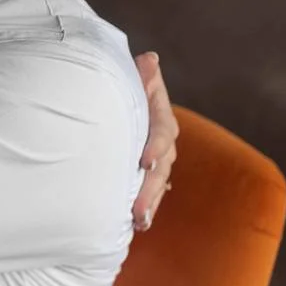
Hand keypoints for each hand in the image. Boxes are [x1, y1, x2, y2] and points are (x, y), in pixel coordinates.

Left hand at [133, 50, 177, 229]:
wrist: (121, 103)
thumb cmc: (124, 88)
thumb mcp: (132, 79)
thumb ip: (141, 75)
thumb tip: (149, 60)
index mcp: (161, 118)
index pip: (163, 133)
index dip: (156, 147)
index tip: (144, 162)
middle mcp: (163, 143)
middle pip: (161, 167)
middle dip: (150, 189)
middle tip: (137, 209)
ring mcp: (157, 161)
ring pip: (157, 184)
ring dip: (149, 204)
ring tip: (138, 223)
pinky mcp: (146, 175)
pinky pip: (150, 193)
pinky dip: (144, 208)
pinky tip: (135, 226)